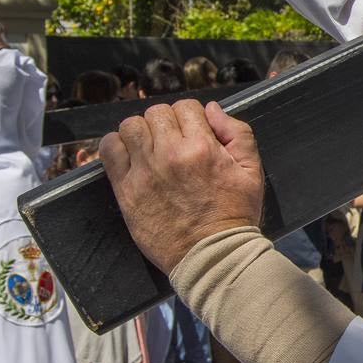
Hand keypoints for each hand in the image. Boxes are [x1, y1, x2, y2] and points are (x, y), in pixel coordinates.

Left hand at [101, 101, 264, 274]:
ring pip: (131, 126)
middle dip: (167, 123)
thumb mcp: (252, 171)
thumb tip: (212, 109)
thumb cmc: (235, 214)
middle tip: (174, 143)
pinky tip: (131, 157)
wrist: (212, 255)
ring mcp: (144, 171)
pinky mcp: (125, 189)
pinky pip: (109, 149)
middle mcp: (170, 154)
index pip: (187, 107)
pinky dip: (117, 146)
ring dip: (141, 132)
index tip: (195, 134)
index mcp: (202, 147)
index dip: (192, 117)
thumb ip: (238, 133)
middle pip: (156, 113)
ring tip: (151, 149)